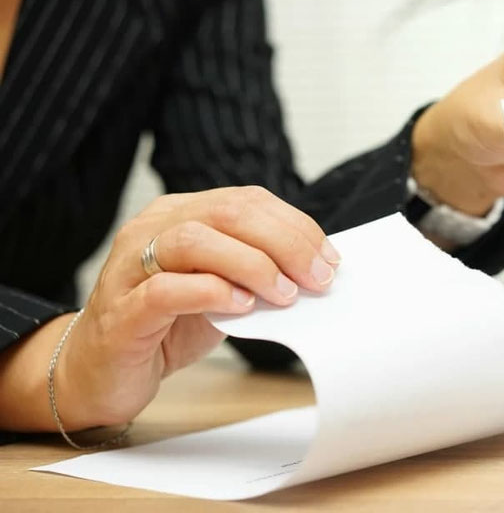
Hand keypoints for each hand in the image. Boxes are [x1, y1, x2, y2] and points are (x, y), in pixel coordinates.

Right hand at [0, 186, 339, 431]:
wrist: (103, 373)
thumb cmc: (168, 326)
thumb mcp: (222, 289)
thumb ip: (257, 271)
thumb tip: (317, 269)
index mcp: (178, 215)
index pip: (246, 200)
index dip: (295, 226)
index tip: (329, 258)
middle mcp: (150, 230)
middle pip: (226, 213)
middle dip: (284, 243)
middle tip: (317, 278)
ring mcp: (129, 269)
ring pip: (193, 241)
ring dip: (251, 264)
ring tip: (284, 294)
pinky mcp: (119, 314)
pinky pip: (164, 290)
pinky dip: (210, 293)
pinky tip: (242, 307)